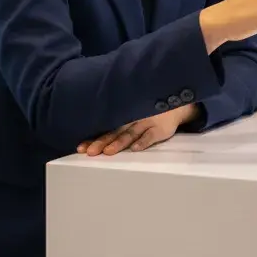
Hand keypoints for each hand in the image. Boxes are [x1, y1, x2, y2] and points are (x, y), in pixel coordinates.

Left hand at [77, 105, 196, 156]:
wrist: (176, 103)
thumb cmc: (151, 113)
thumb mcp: (134, 115)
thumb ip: (120, 126)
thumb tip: (96, 141)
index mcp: (125, 120)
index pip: (106, 131)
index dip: (94, 139)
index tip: (80, 148)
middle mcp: (132, 122)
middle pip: (115, 133)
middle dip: (102, 143)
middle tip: (90, 152)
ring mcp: (146, 124)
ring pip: (130, 134)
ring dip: (119, 143)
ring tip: (109, 152)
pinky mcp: (160, 129)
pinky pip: (151, 135)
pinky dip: (143, 141)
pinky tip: (135, 148)